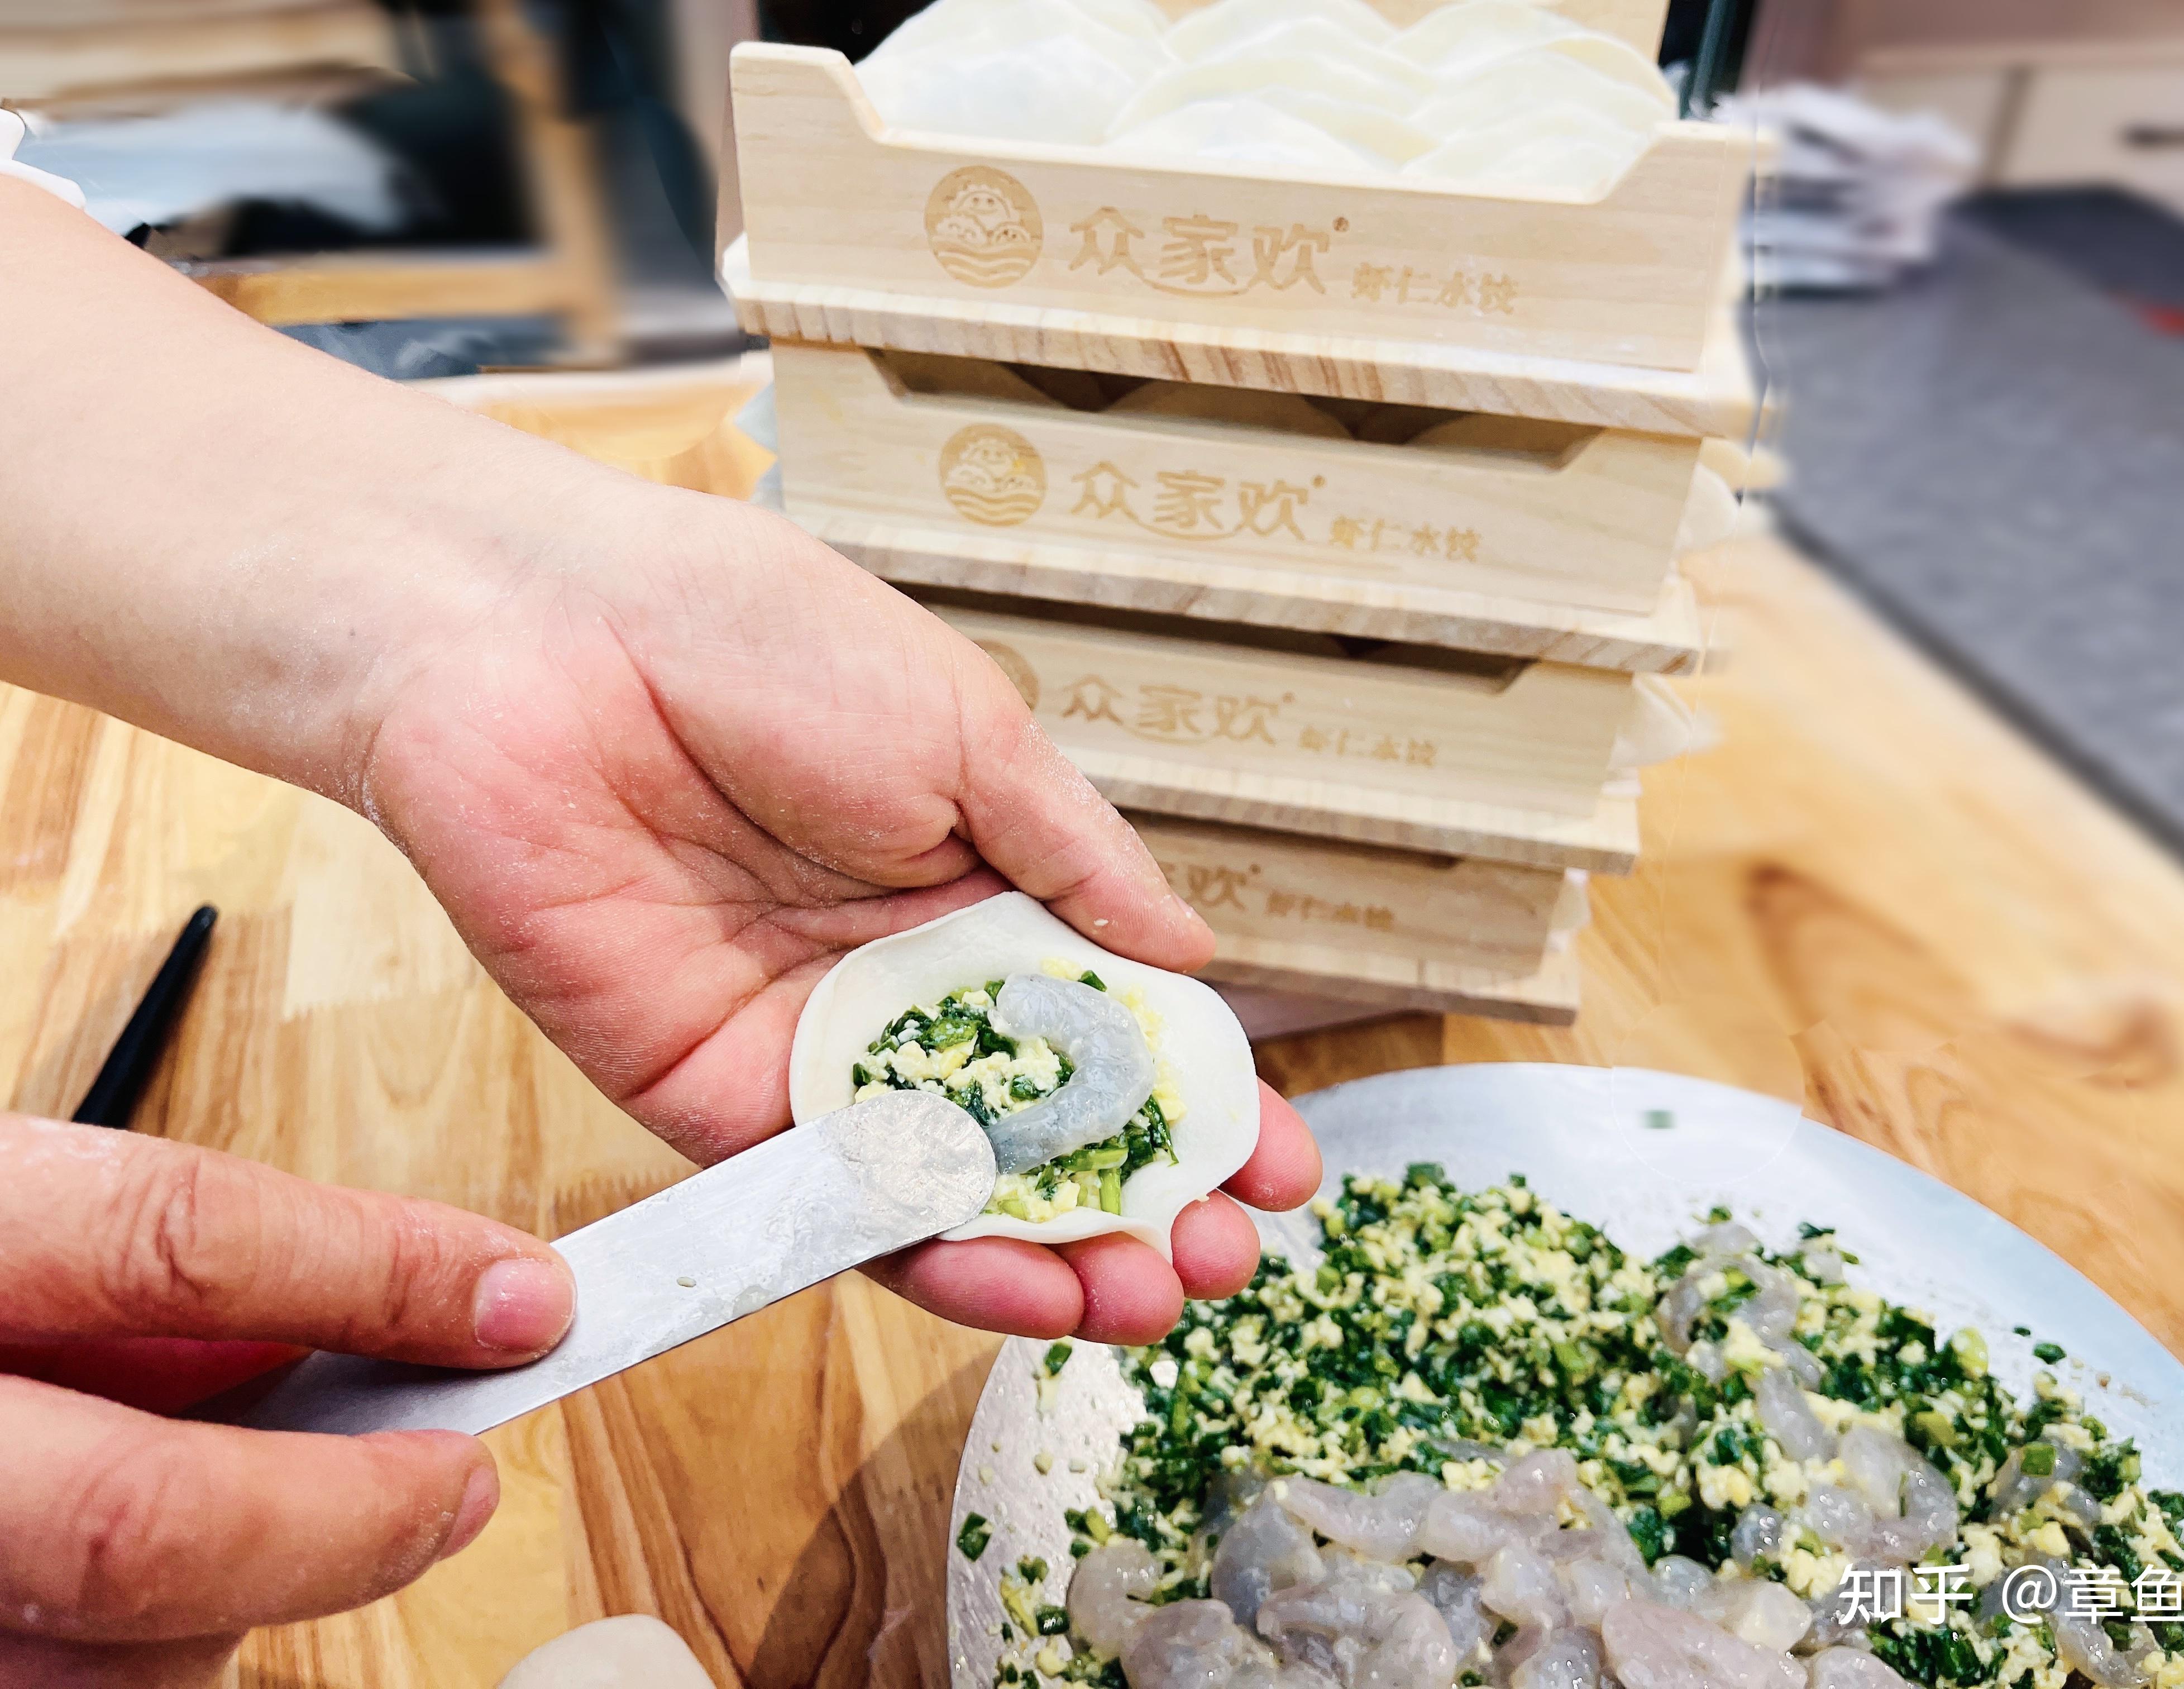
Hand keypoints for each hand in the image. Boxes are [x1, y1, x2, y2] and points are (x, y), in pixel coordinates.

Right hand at [0, 1114, 576, 1684]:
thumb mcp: (24, 1225)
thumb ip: (177, 1278)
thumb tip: (400, 1314)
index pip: (173, 1241)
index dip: (379, 1273)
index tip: (525, 1302)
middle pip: (137, 1523)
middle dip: (344, 1519)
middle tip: (457, 1487)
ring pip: (109, 1661)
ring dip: (240, 1606)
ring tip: (266, 1531)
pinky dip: (151, 1656)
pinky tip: (152, 1596)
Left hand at [355, 488, 1319, 1343]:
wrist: (542, 640)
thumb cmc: (758, 640)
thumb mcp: (967, 731)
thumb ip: (1078, 861)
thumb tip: (1196, 956)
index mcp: (972, 885)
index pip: (1109, 1019)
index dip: (1195, 1095)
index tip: (1275, 1164)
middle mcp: (899, 981)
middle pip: (1040, 1124)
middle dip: (1139, 1198)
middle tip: (1221, 1260)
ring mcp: (809, 1048)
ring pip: (946, 1183)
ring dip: (1048, 1254)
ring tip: (1146, 1300)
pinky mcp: (711, 1098)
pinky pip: (827, 1196)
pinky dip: (923, 1249)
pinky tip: (1016, 1283)